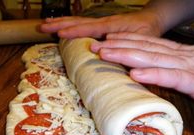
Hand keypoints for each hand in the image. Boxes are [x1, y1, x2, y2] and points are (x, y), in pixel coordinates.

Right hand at [40, 11, 161, 38]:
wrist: (151, 20)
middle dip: (60, 25)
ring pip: (78, 21)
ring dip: (61, 22)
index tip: (59, 34)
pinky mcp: (100, 25)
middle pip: (78, 22)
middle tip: (42, 27)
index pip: (89, 28)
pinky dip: (70, 24)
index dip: (74, 32)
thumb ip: (127, 49)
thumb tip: (107, 55)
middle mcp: (103, 22)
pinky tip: (63, 26)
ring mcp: (101, 22)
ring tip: (47, 24)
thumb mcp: (141, 42)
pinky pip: (82, 24)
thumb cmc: (147, 31)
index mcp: (111, 26)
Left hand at [91, 32, 193, 105]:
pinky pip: (174, 78)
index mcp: (177, 55)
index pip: (147, 44)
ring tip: (106, 53)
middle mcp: (179, 57)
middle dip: (117, 46)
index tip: (106, 40)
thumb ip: (172, 68)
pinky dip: (154, 74)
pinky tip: (136, 74)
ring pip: (153, 59)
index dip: (125, 41)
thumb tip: (150, 69)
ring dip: (127, 55)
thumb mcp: (191, 68)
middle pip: (143, 49)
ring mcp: (188, 68)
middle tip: (94, 45)